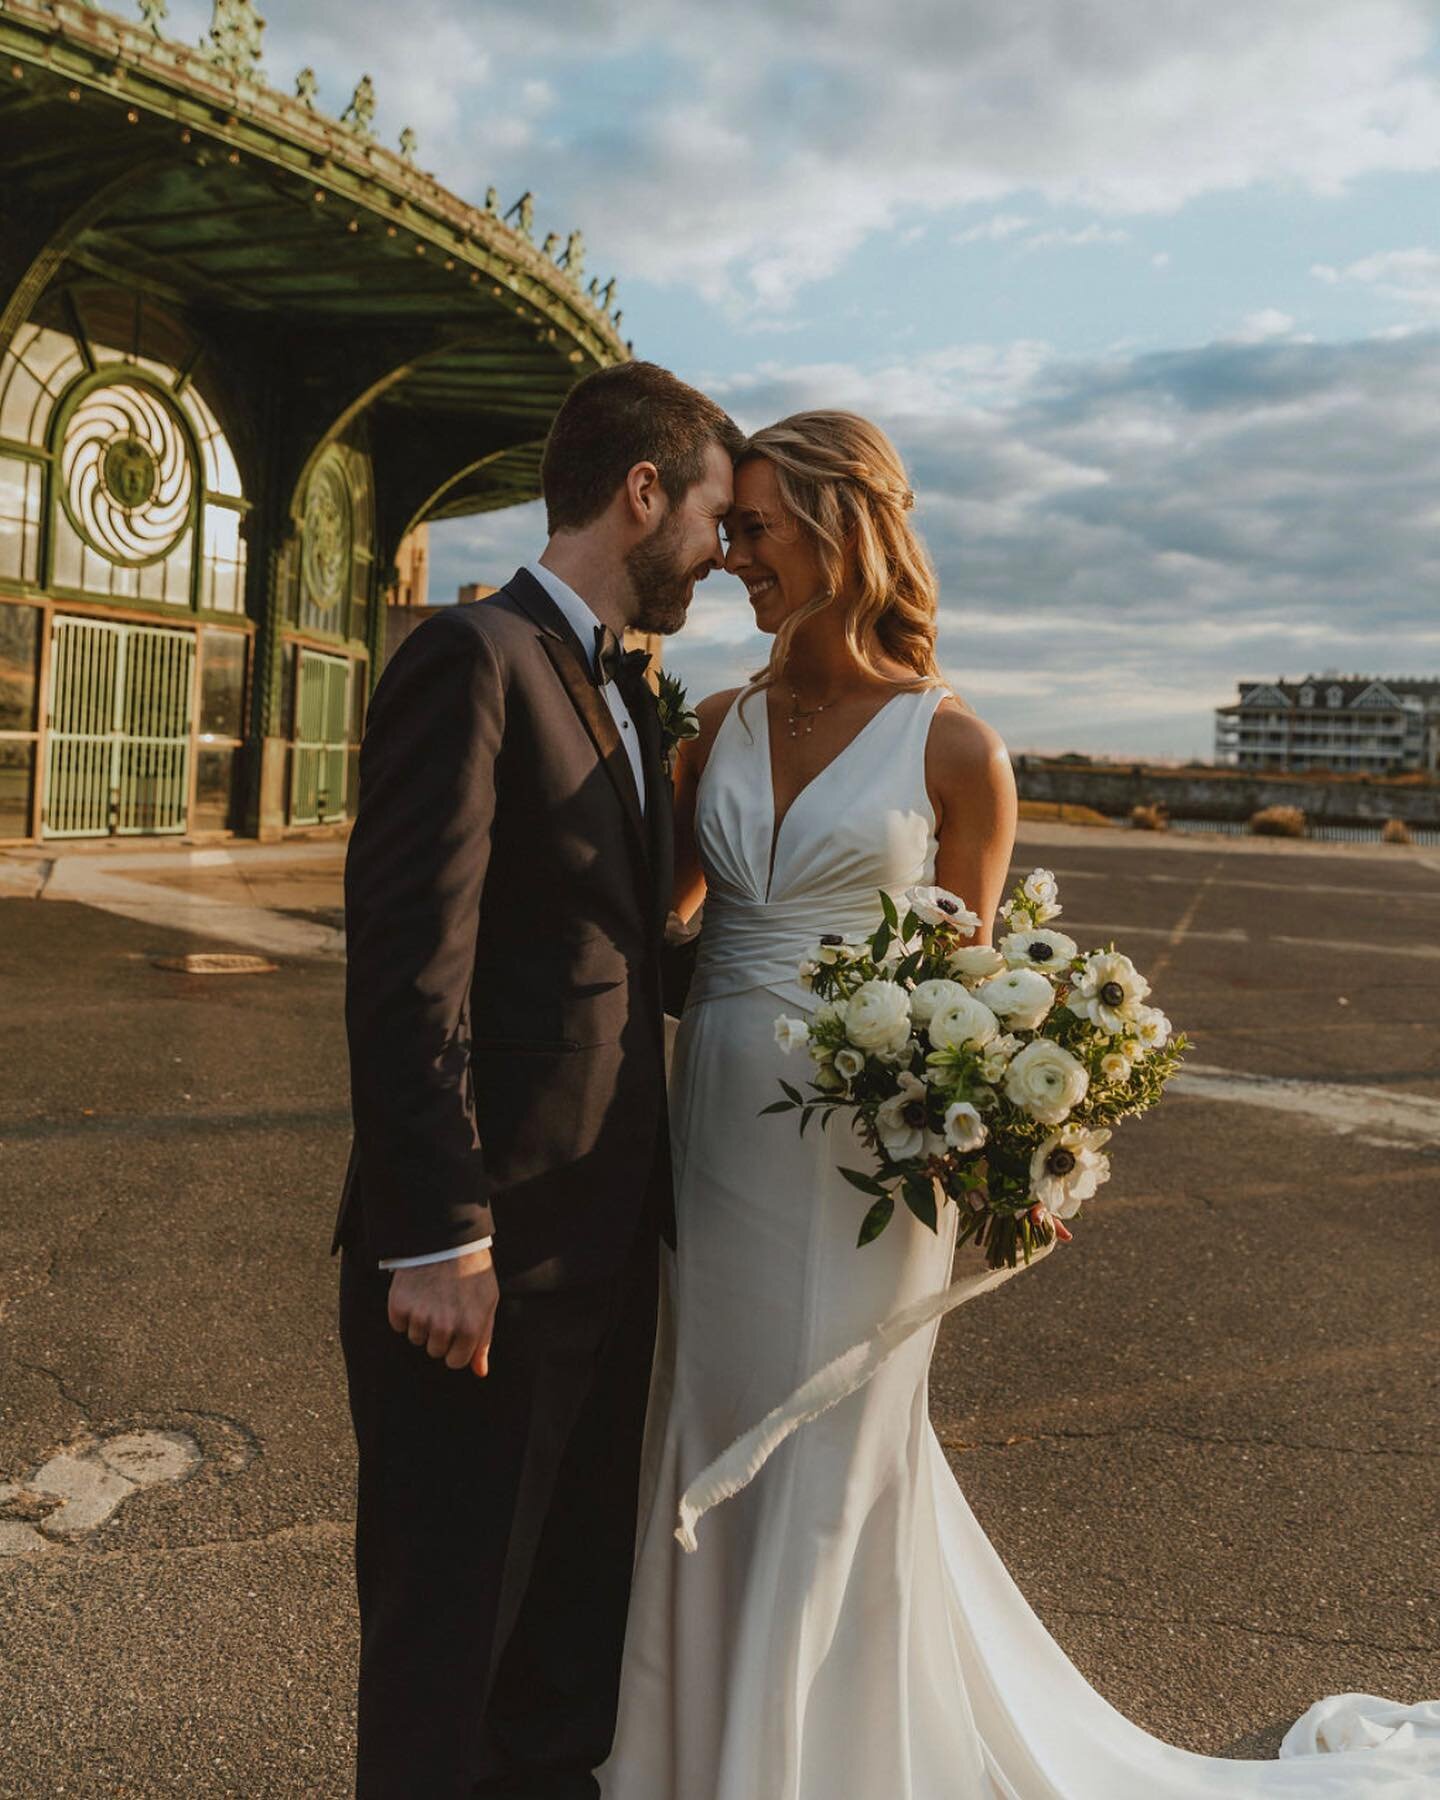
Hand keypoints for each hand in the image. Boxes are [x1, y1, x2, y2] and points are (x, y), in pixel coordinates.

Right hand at [387, 1247, 498, 1377]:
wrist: (447, 1240)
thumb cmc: (471, 1273)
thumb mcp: (487, 1303)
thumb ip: (483, 1340)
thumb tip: (480, 1372)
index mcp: (469, 1329)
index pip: (455, 1362)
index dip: (456, 1346)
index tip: (457, 1328)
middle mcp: (444, 1327)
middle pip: (434, 1351)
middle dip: (439, 1334)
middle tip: (445, 1306)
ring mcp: (420, 1317)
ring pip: (415, 1338)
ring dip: (421, 1322)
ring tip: (432, 1295)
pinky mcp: (399, 1305)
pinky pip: (398, 1324)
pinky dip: (404, 1311)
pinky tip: (416, 1292)